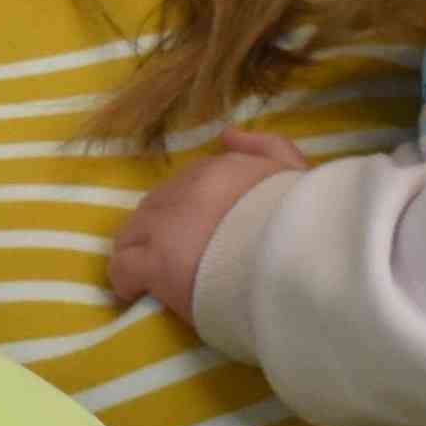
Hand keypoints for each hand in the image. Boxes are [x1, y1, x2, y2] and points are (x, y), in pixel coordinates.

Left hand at [108, 131, 306, 322]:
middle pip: (154, 207)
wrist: (297, 258)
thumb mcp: (295, 169)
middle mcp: (183, 192)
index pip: (186, 183)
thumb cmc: (303, 220)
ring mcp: (165, 228)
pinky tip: (134, 292)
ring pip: (131, 233)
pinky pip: (122, 268)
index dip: (188, 208)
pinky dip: (125, 280)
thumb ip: (265, 146)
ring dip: (138, 250)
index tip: (201, 229)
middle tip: (174, 254)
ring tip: (148, 274)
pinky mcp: (155, 264)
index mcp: (217, 170)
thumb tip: (227, 134)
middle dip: (159, 228)